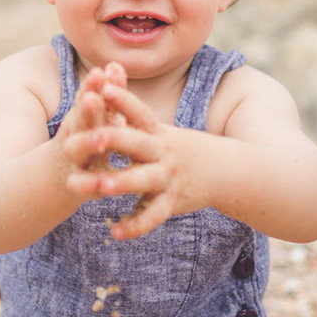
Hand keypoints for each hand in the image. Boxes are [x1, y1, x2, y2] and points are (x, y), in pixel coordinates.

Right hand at [55, 63, 127, 178]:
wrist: (48, 180)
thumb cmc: (80, 143)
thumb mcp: (89, 119)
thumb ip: (106, 96)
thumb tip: (116, 65)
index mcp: (80, 118)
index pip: (87, 98)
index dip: (94, 85)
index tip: (103, 71)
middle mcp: (74, 135)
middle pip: (80, 120)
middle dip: (88, 109)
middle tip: (95, 98)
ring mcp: (73, 160)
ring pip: (78, 149)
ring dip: (88, 142)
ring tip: (100, 137)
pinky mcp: (76, 186)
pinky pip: (83, 185)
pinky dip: (90, 184)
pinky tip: (101, 185)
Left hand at [65, 82, 203, 240]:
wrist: (226, 170)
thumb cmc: (183, 148)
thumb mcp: (162, 131)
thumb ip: (134, 118)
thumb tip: (107, 84)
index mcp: (157, 133)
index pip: (139, 113)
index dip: (123, 100)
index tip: (104, 87)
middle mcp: (163, 152)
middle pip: (137, 143)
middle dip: (114, 139)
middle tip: (90, 136)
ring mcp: (168, 177)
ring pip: (144, 180)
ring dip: (123, 182)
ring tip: (102, 185)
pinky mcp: (173, 201)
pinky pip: (153, 215)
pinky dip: (135, 226)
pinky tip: (115, 232)